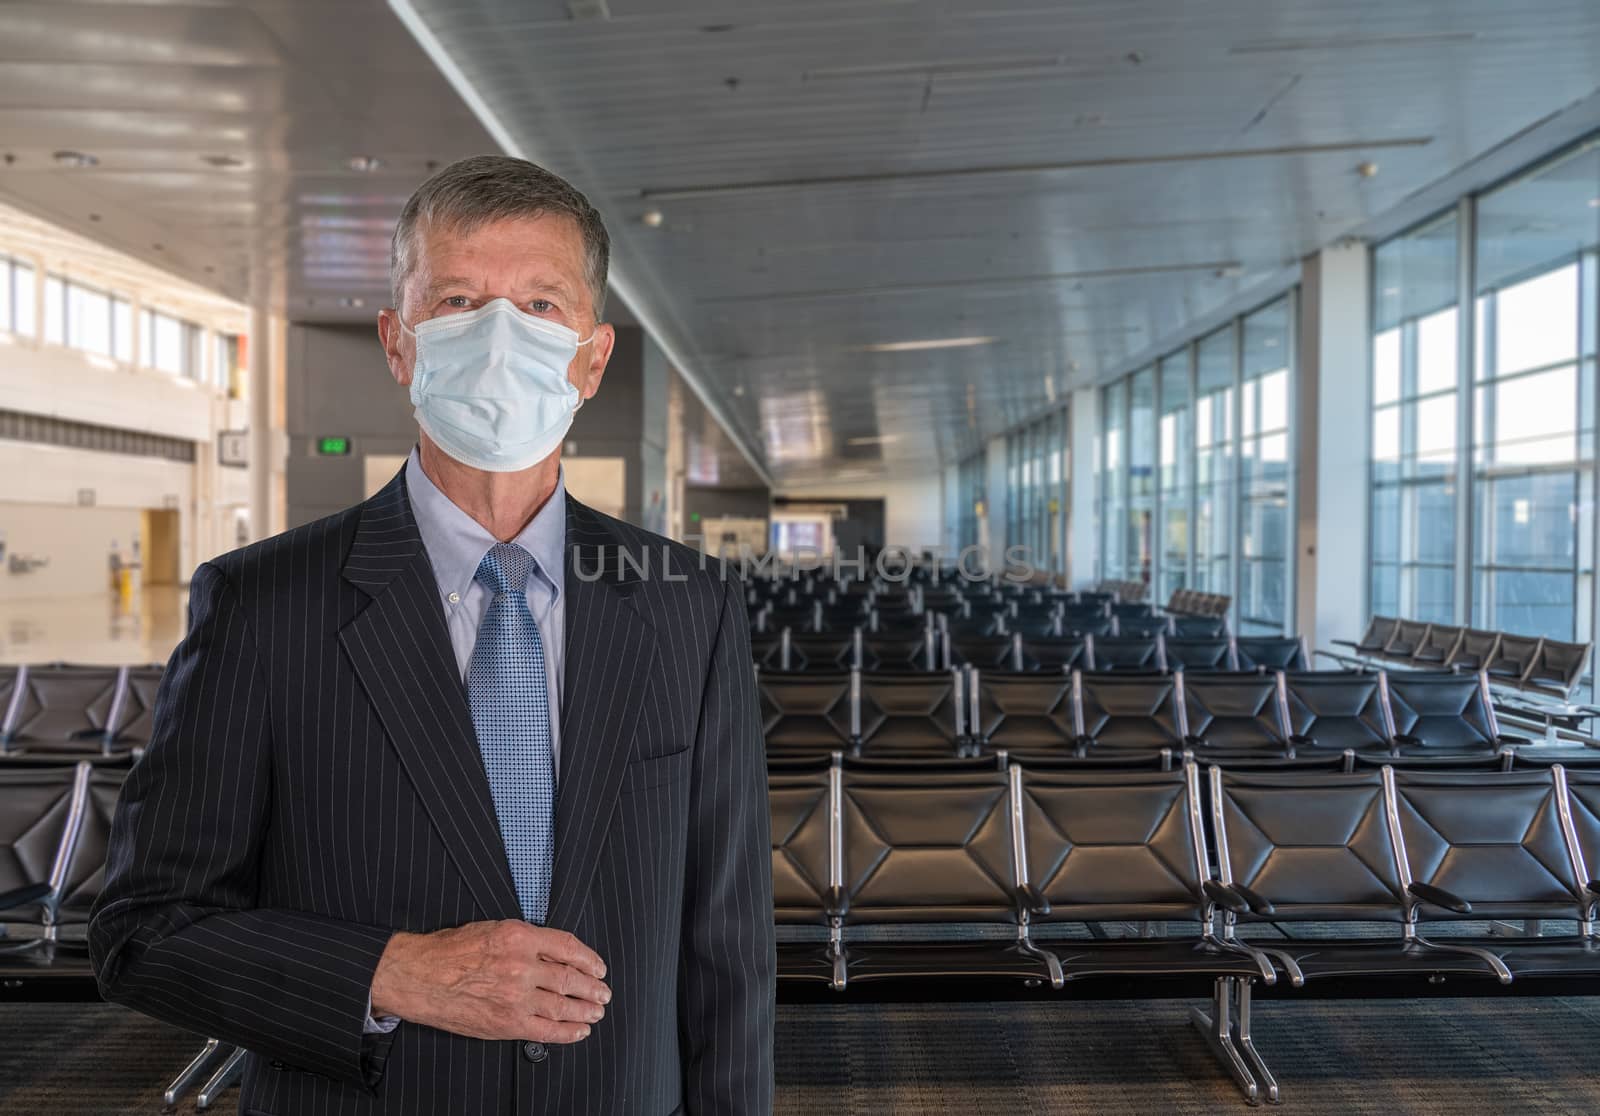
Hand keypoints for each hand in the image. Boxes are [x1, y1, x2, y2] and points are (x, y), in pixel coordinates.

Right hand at [369, 920, 609, 1042]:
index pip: (568, 947)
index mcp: (519, 936)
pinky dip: (567, 1032)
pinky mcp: (506, 1022)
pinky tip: (579, 1031)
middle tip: (603, 992)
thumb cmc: (450, 951)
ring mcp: (515, 997)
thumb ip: (527, 939)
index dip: (589, 959)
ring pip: (562, 1006)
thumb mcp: (493, 928)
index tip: (599, 967)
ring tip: (596, 1011)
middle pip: (570, 978)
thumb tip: (557, 951)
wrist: (418, 975)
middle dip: (592, 987)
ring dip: (585, 1010)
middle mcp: (521, 966)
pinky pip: (545, 1030)